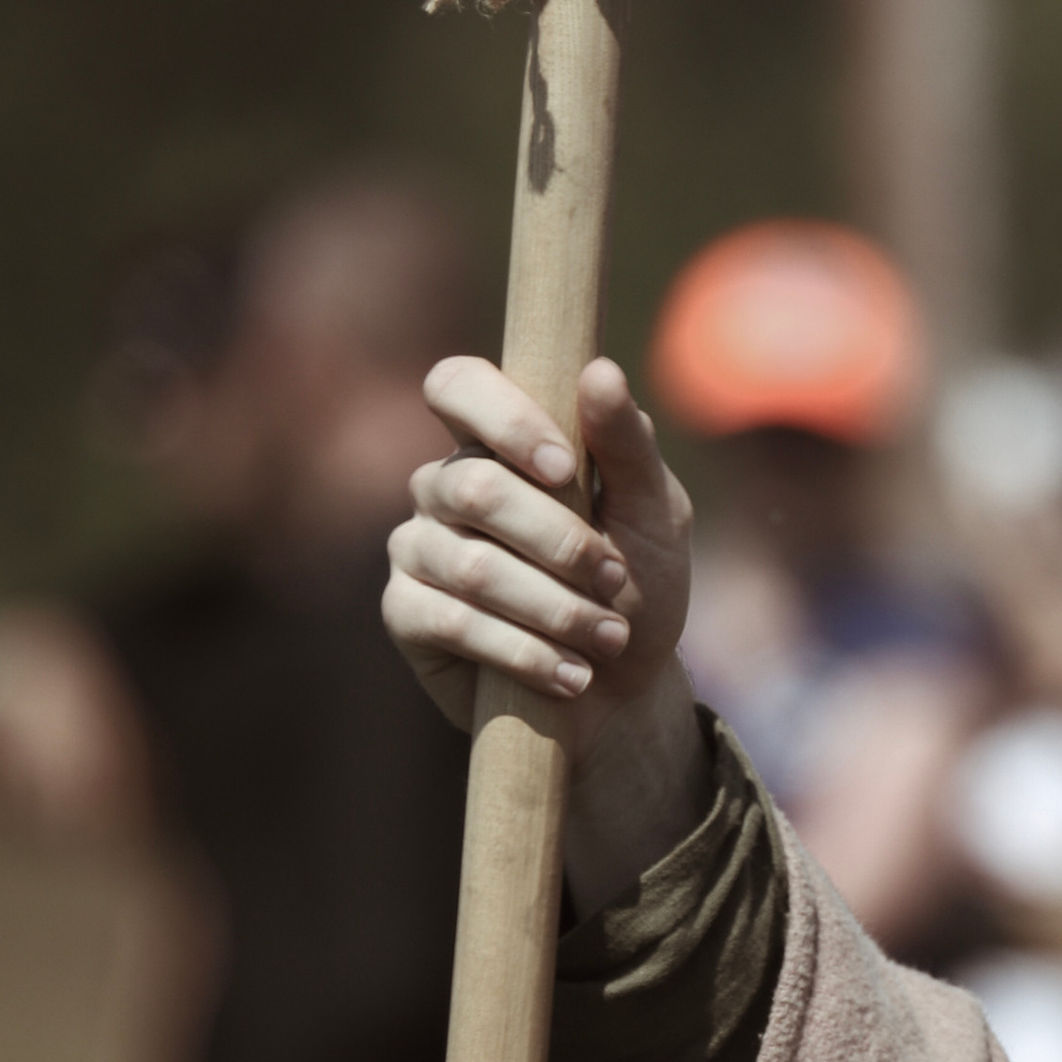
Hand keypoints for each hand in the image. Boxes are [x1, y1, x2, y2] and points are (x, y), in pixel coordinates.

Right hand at [383, 355, 707, 907]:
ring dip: (555, 608)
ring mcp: (418, 547)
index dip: (505, 420)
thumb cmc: (639, 586)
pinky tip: (572, 677)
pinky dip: (525, 653)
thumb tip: (600, 371)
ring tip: (609, 638)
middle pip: (475, 487)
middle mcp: (444, 485)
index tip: (565, 469)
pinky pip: (452, 622)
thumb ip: (629, 445)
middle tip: (614, 579)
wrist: (623, 690)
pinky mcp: (406, 613)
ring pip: (471, 566)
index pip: (457, 385)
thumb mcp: (655, 514)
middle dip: (559, 542)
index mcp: (498, 441)